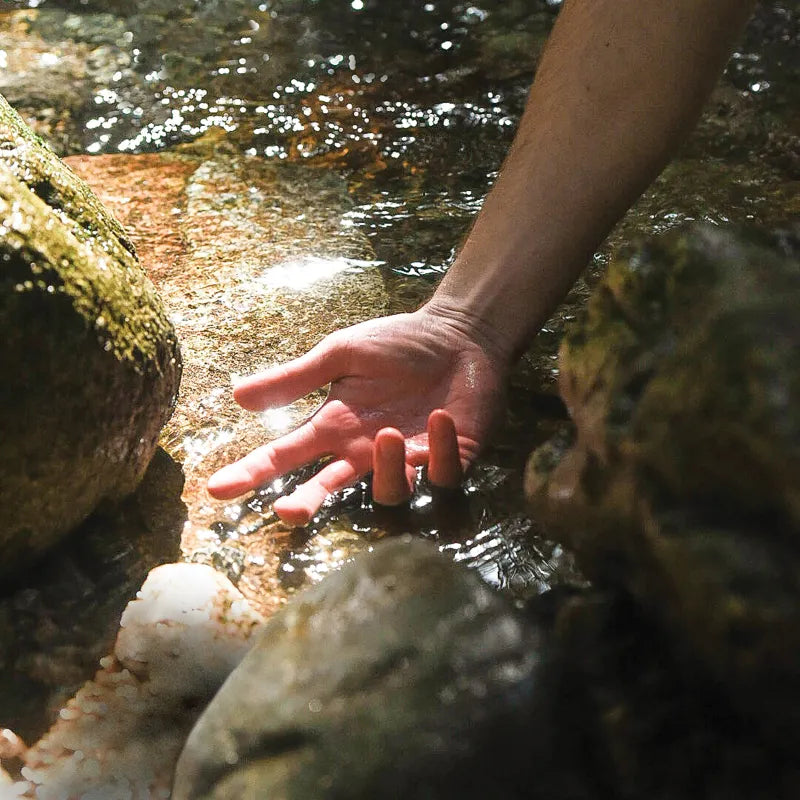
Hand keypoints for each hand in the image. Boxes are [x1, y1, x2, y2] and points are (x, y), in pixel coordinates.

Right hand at [207, 304, 506, 524]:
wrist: (457, 335)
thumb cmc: (397, 343)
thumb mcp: (341, 354)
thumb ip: (296, 378)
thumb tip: (237, 397)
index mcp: (336, 426)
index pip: (287, 456)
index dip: (252, 473)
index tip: (216, 489)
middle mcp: (366, 451)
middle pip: (330, 489)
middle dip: (307, 503)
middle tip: (288, 512)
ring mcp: (408, 459)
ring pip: (390, 491)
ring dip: (388, 470)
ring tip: (390, 435)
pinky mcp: (450, 457)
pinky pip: (442, 474)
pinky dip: (439, 451)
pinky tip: (439, 417)